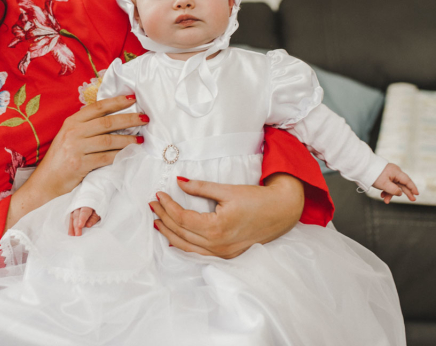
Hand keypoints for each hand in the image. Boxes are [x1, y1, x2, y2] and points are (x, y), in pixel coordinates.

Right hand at [6, 95, 144, 229]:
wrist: (45, 183)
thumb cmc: (60, 159)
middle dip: (129, 119)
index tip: (132, 98)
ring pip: (109, 140)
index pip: (97, 107)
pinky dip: (120, 155)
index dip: (116, 101)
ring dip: (128, 139)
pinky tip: (129, 153)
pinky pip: (106, 157)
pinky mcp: (80, 164)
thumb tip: (114, 118)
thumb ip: (86, 126)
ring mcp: (76, 148)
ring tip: (140, 139)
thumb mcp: (69, 137)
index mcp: (71, 122)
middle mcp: (73, 132)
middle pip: (107, 122)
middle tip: (145, 118)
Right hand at [68, 207, 100, 235]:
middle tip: (77, 235)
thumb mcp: (100, 212)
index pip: (84, 212)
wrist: (95, 202)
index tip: (80, 226)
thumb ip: (94, 218)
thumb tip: (88, 225)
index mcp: (88, 205)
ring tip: (72, 235)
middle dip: (76, 226)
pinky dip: (70, 226)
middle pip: (77, 216)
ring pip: (72, 218)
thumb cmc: (98, 207)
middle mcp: (79, 206)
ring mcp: (75, 209)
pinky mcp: (73, 213)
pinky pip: (71, 220)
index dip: (82, 219)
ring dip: (72, 227)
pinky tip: (70, 233)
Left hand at [149, 173, 303, 258]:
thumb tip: (179, 181)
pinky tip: (175, 237)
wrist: (282, 211)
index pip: (183, 218)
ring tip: (157, 221)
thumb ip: (201, 187)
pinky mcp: (227, 255)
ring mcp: (222, 253)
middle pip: (181, 233)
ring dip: (170, 234)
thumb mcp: (227, 190)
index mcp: (217, 228)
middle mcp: (217, 245)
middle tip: (153, 204)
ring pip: (187, 247)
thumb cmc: (257, 199)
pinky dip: (184, 245)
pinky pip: (198, 253)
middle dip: (164, 218)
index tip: (159, 194)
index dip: (168, 206)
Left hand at [373, 163, 418, 203]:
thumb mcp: (384, 185)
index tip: (417, 194)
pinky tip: (382, 195)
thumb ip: (394, 190)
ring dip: (390, 193)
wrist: (363, 168)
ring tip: (386, 200)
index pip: (407, 181)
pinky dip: (386, 190)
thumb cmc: (374, 175)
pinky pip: (388, 184)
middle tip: (412, 200)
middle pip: (402, 184)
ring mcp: (390, 173)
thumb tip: (400, 193)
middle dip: (406, 192)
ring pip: (394, 185)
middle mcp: (395, 172)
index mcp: (396, 172)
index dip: (412, 188)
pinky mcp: (385, 175)